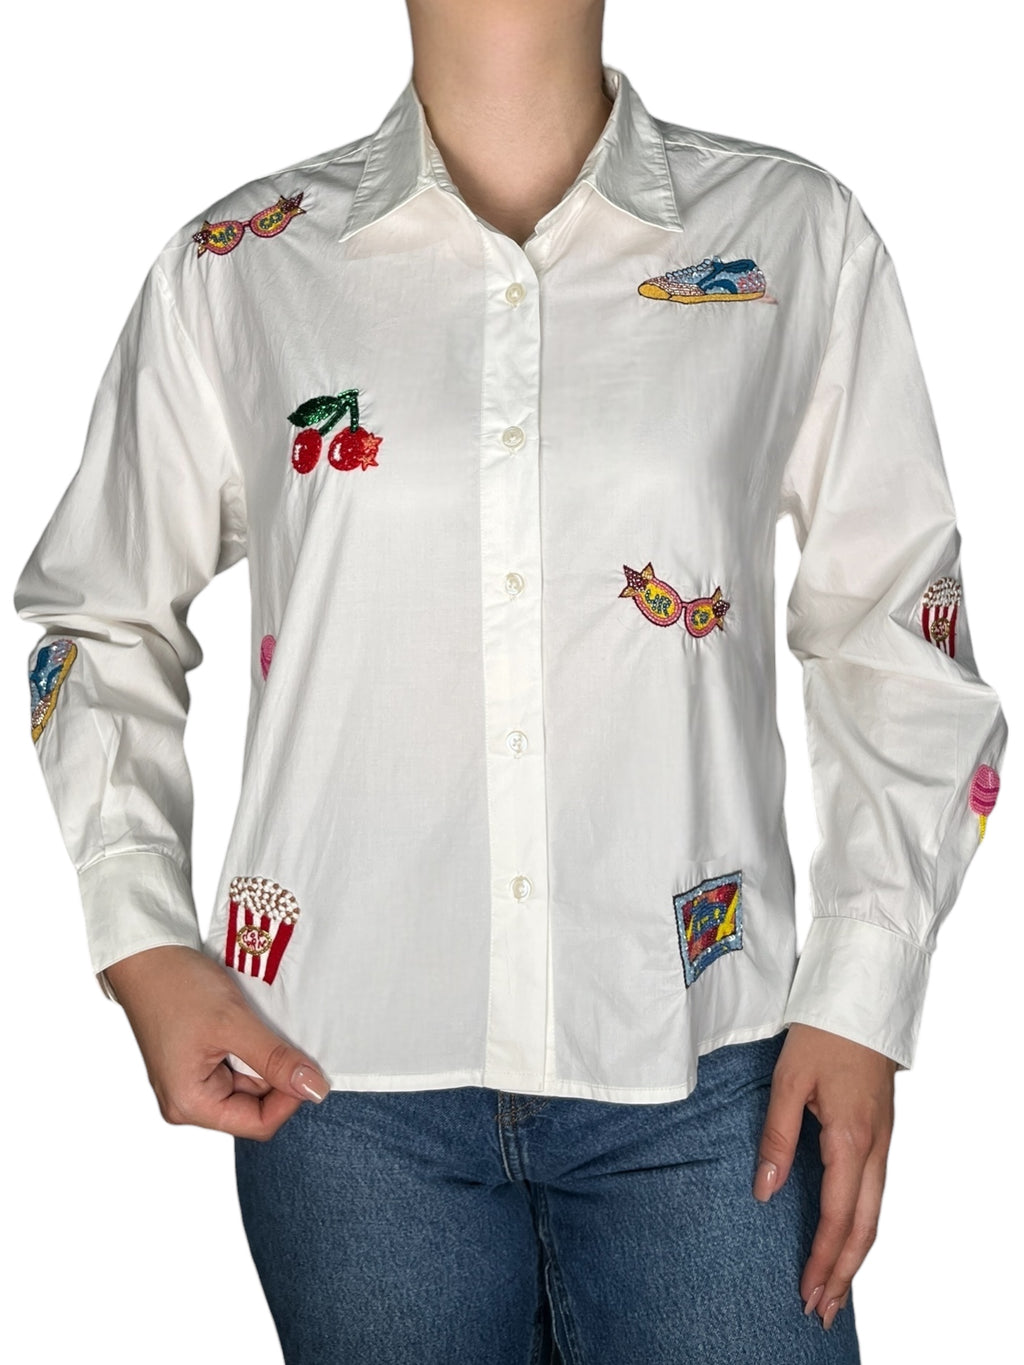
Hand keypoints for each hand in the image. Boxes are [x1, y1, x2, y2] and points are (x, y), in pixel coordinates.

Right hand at [104, 944, 329, 1138]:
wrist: (146, 957)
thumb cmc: (178, 987)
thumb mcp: (234, 1023)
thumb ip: (275, 1060)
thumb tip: (315, 1090)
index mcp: (190, 1104)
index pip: (259, 1123)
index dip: (290, 1098)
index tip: (308, 1065)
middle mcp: (187, 1102)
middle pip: (255, 1106)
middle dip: (276, 1074)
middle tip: (282, 1036)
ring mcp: (191, 1083)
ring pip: (249, 1084)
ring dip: (264, 1058)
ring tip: (258, 1025)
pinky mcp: (196, 1064)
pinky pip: (237, 1067)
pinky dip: (251, 1049)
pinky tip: (249, 1025)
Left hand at [752, 1022, 897, 1330]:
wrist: (860, 998)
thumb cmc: (821, 1033)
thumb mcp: (787, 1080)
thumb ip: (776, 1136)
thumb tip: (765, 1189)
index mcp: (851, 1139)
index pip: (840, 1218)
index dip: (823, 1260)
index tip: (806, 1291)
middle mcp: (875, 1148)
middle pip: (866, 1228)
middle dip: (844, 1274)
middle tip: (821, 1309)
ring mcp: (883, 1142)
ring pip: (875, 1213)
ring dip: (855, 1255)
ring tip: (832, 1287)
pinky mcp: (881, 1133)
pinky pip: (875, 1193)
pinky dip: (862, 1225)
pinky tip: (847, 1237)